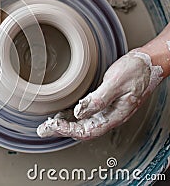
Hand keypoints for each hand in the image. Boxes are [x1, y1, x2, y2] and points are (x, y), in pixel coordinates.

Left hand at [37, 50, 162, 139]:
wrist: (148, 61)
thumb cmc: (136, 70)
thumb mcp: (116, 83)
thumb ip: (98, 100)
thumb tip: (80, 113)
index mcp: (115, 115)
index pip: (88, 131)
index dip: (68, 130)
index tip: (53, 125)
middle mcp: (110, 116)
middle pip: (83, 130)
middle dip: (62, 130)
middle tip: (44, 129)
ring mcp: (108, 110)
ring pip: (84, 123)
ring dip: (66, 124)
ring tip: (49, 124)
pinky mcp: (106, 102)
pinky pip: (87, 114)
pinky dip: (73, 116)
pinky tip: (63, 114)